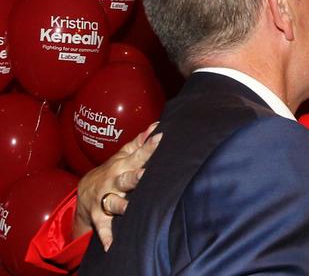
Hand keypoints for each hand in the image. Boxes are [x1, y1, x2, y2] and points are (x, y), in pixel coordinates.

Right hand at [73, 122, 161, 250]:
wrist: (84, 193)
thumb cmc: (111, 172)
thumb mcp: (121, 157)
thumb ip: (139, 143)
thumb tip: (155, 127)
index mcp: (121, 167)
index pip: (137, 156)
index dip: (149, 148)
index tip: (160, 138)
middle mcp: (113, 182)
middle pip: (125, 179)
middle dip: (134, 177)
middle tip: (144, 174)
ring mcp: (105, 200)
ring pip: (114, 203)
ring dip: (121, 206)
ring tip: (128, 208)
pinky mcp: (100, 217)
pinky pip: (103, 228)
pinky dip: (106, 237)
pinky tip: (112, 245)